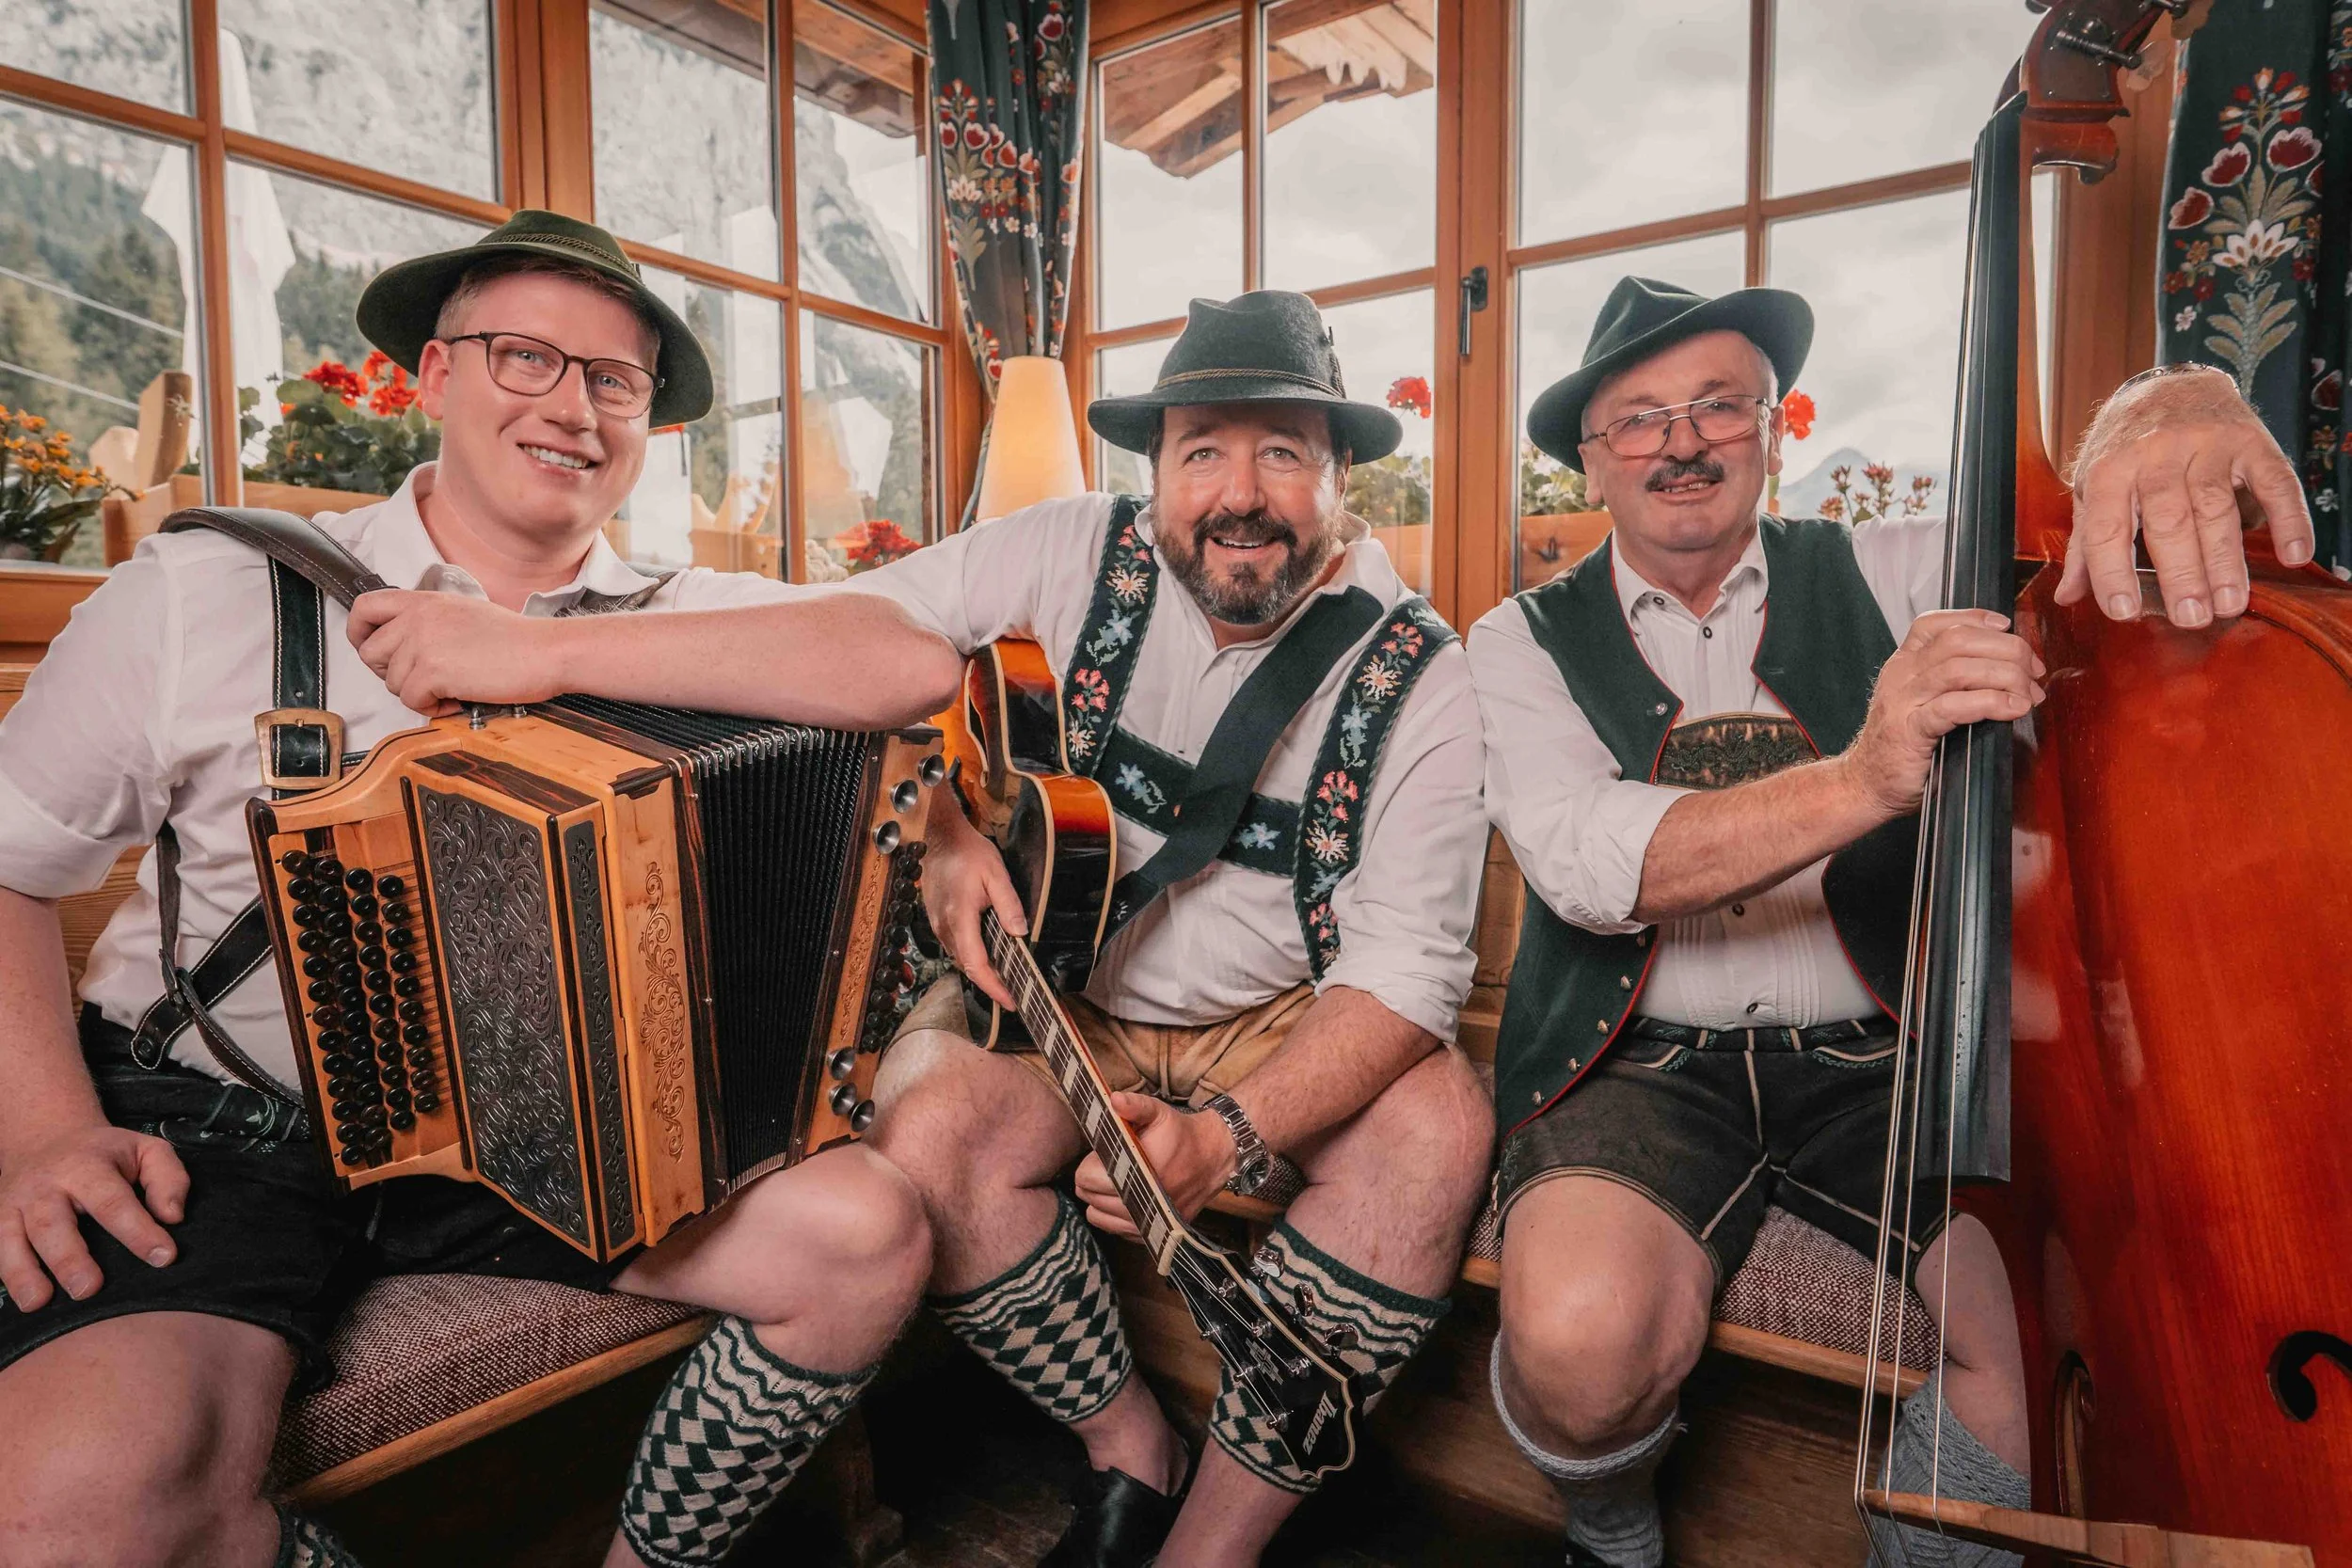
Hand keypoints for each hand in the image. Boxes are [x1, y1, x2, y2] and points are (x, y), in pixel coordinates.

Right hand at [0, 1123, 188, 1311]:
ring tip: (39, 1302)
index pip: (113, 1202)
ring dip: (23, 1274)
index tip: (163, 1258)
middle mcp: (44, 1186)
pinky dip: (2, 1273)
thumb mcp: (146, 1150)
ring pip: (10, 1239)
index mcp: (87, 1167)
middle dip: (69, 1258)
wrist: (44, 1134)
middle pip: (52, 1224)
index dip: (138, 1231)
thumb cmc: (105, 1154)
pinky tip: (19, 1298)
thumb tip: (172, 1217)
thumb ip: (168, 1179)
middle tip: (89, 1288)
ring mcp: (13, 1204)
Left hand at [345, 590, 569, 716]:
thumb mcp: (464, 613)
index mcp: (425, 600)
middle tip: (421, 679)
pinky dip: (433, 708)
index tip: (372, 648)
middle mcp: (418, 617)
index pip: (365, 607)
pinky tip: (457, 700)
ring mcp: (422, 643)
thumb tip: (410, 645)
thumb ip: (431, 621)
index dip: (359, 632)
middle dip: (391, 673)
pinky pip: (411, 701)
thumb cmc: (517, 639)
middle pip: (370, 653)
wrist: (545, 652)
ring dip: (418, 693)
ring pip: (391, 682)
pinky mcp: (432, 671)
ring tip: (450, 689)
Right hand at [919, 792, 1026, 1010]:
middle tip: (1015, 995)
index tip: (1011, 1002)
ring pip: (960, 959)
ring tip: (1005, 979)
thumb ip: (1009, 904)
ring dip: (981, 971)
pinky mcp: (937, 921)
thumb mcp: (997, 874)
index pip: (976, 964)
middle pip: (967, 967)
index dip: (994, 987)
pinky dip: (972, 956)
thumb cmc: (968, 853)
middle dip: (991, 985)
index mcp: (960, 918)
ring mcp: (938, 925)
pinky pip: (955, 947)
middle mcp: (945, 927)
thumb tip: (1020, 933)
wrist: (940, 838)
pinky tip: (988, 954)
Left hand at [1074, 1092, 1238, 1238]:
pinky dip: (1112, 1216)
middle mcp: (1146, 1201)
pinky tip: (1124, 1197)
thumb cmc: (1181, 1134)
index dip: (1091, 1163)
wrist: (1213, 1159)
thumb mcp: (1159, 1112)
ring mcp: (1149, 1221)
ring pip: (1098, 1216)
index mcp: (1143, 1170)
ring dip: (1099, 1199)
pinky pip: (1114, 1230)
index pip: (1089, 1178)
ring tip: (1114, 1181)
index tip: (1103, 1154)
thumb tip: (1113, 1100)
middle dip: (1092, 1180)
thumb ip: (1135, 1105)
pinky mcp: (1152, 1232)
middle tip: (1108, 1166)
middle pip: (1090, 1197)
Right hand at [1841, 608, 2044, 816]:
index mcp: (1904, 664)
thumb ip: (1950, 682)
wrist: (1865, 785)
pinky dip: (1991, 702)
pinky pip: (1954, 706)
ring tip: (2028, 694)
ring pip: (1959, 668)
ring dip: (2005, 676)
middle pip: (1959, 641)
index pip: (1936, 624)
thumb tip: (2006, 669)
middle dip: (2006, 650)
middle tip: (2033, 672)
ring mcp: (1903, 701)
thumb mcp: (1921, 702)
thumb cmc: (1902, 747)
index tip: (2006, 627)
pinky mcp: (1911, 729)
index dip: (1974, 618)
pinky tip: (2013, 708)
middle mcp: (1901, 675)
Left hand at [2062, 366, 2316, 627]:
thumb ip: (2086, 543)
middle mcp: (2156, 455)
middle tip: (2191, 617)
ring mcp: (2206, 446)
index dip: (2112, 572)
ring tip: (2230, 603)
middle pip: (2169, 521)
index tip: (2123, 612)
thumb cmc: (2125, 446)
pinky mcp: (2250, 441)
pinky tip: (2293, 554)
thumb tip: (2066, 596)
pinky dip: (2287, 518)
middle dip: (2180, 574)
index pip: (2106, 528)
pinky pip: (2273, 482)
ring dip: (2224, 560)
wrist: (2171, 384)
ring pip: (2216, 508)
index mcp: (2110, 471)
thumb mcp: (2092, 486)